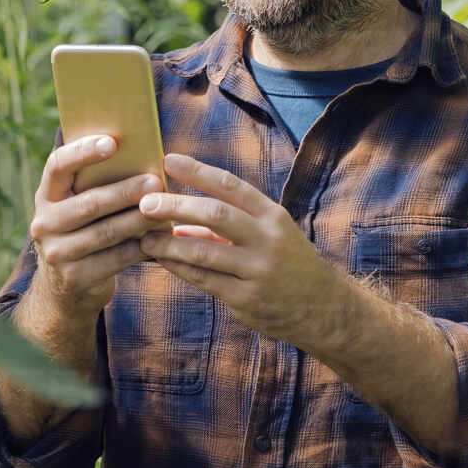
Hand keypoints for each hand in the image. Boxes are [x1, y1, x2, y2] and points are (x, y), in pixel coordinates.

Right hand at [28, 135, 162, 316]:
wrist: (66, 288)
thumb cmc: (85, 230)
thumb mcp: (79, 205)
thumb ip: (98, 183)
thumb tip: (144, 155)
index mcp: (46, 196)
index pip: (57, 166)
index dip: (83, 152)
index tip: (112, 142)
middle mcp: (44, 223)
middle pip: (89, 203)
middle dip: (125, 191)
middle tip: (155, 181)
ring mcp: (56, 253)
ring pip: (105, 232)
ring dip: (138, 219)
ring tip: (165, 208)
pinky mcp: (74, 278)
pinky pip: (116, 259)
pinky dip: (142, 246)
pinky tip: (162, 237)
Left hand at [138, 153, 349, 347]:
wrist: (322, 306)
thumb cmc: (287, 262)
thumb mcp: (268, 234)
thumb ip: (227, 225)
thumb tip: (179, 219)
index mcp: (272, 215)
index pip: (231, 185)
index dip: (198, 171)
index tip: (168, 160)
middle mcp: (267, 239)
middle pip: (216, 214)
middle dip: (176, 205)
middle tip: (145, 202)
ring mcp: (257, 269)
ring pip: (205, 251)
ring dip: (170, 244)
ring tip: (144, 238)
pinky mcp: (247, 298)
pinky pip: (205, 279)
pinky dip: (180, 268)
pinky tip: (162, 260)